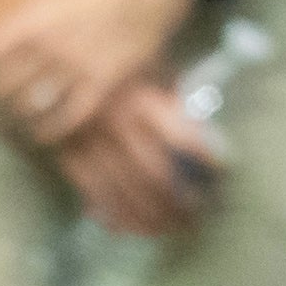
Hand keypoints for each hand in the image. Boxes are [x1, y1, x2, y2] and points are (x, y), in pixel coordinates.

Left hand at [0, 0, 190, 148]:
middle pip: (5, 89)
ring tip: (15, 122)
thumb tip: (3, 27)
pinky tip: (44, 131)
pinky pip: (67, 119)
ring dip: (19, 119)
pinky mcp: (105, 83)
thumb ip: (26, 6)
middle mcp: (52, 47)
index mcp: (34, 21)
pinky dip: (50, 130)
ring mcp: (79, 67)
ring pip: (32, 108)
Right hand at [54, 76, 225, 238]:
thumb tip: (203, 138)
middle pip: (153, 173)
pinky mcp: (66, 155)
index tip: (221, 171)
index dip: (202, 156)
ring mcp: (87, 142)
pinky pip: (92, 191)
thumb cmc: (122, 64)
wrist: (63, 56)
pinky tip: (133, 229)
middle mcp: (113, 122)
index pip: (179, 135)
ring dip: (150, 216)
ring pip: (123, 190)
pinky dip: (114, 214)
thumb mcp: (156, 69)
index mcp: (140, 98)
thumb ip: (177, 100)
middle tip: (197, 218)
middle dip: (177, 201)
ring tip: (172, 229)